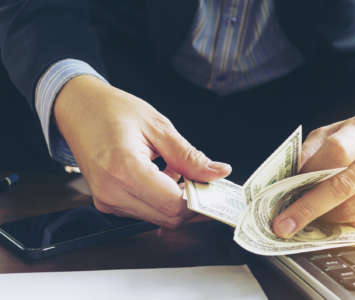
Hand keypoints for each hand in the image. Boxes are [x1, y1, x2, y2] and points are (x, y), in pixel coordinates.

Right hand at [54, 75, 230, 227]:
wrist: (78, 109)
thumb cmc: (112, 110)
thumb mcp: (158, 126)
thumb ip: (189, 156)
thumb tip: (217, 172)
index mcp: (123, 168)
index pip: (173, 204)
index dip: (200, 201)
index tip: (216, 190)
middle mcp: (111, 191)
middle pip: (167, 217)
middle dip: (192, 204)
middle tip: (206, 183)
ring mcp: (107, 200)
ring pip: (157, 217)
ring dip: (177, 201)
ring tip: (182, 174)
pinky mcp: (107, 202)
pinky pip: (144, 211)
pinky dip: (161, 199)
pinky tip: (164, 177)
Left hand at [273, 109, 354, 237]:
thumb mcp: (333, 132)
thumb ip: (311, 151)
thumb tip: (291, 179)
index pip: (336, 154)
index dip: (308, 176)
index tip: (284, 194)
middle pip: (343, 188)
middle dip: (308, 209)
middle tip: (284, 226)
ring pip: (353, 210)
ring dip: (325, 217)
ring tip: (310, 214)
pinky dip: (344, 220)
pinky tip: (334, 213)